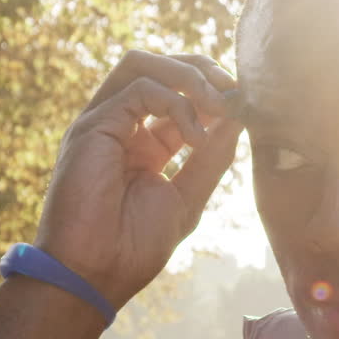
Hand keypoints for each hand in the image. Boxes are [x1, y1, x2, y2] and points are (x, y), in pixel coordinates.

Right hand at [33, 50, 241, 307]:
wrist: (93, 275)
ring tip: (220, 104)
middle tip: (235, 90)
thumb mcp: (188, 197)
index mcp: (145, 146)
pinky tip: (196, 137)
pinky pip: (141, 88)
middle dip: (202, 69)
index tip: (245, 103)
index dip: (213, 91)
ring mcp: (104, 123)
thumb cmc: (134, 247)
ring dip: (190, 75)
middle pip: (159, 68)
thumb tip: (238, 118)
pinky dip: (177, 103)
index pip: (179, 97)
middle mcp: (122, 128)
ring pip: (143, 64)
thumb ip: (212, 158)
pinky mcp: (93, 125)